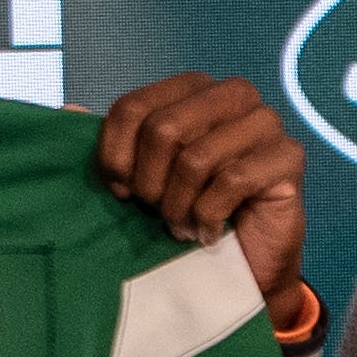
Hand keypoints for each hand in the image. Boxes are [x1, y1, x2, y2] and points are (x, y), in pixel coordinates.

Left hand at [95, 73, 308, 329]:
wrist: (236, 268)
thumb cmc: (183, 215)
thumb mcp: (135, 178)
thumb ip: (106, 143)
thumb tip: (67, 108)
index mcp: (191, 88)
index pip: (132, 107)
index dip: (116, 158)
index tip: (122, 192)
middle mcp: (232, 95)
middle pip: (162, 129)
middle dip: (150, 184)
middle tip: (158, 211)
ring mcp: (266, 122)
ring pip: (196, 158)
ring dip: (179, 205)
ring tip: (182, 225)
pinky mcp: (289, 158)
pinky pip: (231, 181)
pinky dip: (208, 217)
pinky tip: (209, 232)